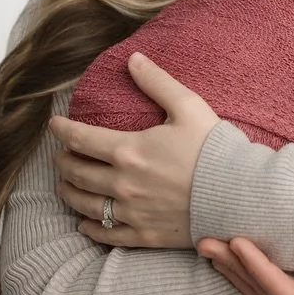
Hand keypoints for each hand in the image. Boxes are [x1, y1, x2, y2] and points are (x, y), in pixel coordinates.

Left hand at [49, 52, 219, 248]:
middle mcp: (123, 184)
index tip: (54, 125)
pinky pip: (107, 234)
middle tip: (59, 155)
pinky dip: (90, 228)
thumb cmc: (215, 149)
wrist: (239, 195)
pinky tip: (84, 223)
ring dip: (69, 192)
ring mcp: (132, 212)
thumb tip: (133, 59)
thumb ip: (157, 82)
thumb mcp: (189, 106)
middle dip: (63, 161)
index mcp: (130, 150)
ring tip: (64, 185)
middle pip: (77, 173)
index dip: (62, 130)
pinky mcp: (145, 235)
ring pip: (85, 204)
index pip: (81, 139)